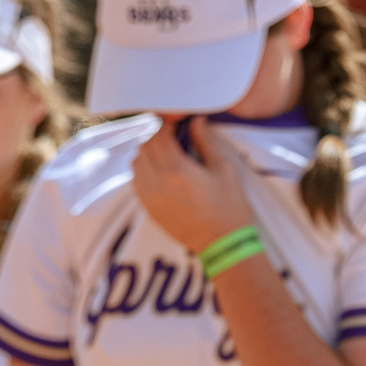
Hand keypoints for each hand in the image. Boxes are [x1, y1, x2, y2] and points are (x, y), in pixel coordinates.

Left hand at [131, 117, 255, 253]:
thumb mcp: (223, 170)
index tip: (176, 122)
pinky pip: (136, 181)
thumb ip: (205, 142)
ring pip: (136, 163)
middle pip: (145, 147)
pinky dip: (143, 169)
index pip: (159, 136)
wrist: (222, 243)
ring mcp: (149, 197)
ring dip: (147, 152)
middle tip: (172, 135)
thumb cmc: (229, 207)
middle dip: (157, 136)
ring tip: (165, 152)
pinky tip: (160, 170)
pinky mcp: (148, 208)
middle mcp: (157, 182)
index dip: (166, 124)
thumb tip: (196, 121)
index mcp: (177, 170)